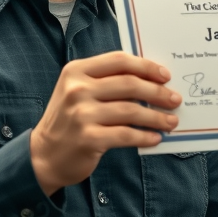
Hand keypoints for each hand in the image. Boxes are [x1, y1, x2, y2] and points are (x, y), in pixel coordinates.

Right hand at [30, 51, 181, 195]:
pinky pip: (126, 135)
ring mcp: (81, 114)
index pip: (119, 60)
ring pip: (131, 110)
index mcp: (77, 71)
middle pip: (129, 84)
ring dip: (156, 116)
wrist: (43, 156)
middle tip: (174, 99)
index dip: (146, 66)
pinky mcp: (88, 138)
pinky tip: (155, 138)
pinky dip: (145, 136)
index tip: (165, 75)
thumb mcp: (78, 92)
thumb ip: (106, 82)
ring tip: (171, 121)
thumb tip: (151, 81)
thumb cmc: (68, 121)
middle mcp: (77, 89)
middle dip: (157, 92)